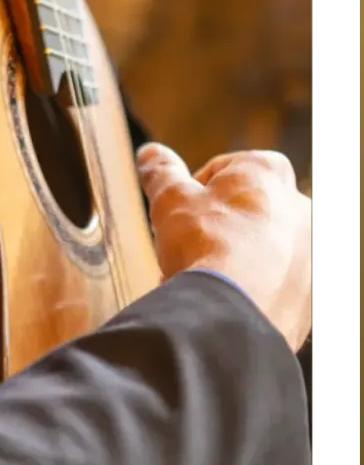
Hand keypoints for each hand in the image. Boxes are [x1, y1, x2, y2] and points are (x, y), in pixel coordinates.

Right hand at [137, 143, 311, 351]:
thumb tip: (151, 154)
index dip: (192, 193)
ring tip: (202, 277)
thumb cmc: (204, 243)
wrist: (232, 311)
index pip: (222, 171)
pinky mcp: (312, 291)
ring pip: (261, 248)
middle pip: (245, 211)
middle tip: (188, 248)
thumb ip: (161, 173)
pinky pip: (274, 283)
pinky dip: (252, 287)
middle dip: (216, 227)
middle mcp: (302, 206)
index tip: (177, 215)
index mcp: (269, 172)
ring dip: (233, 257)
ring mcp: (312, 250)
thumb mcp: (169, 199)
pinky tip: (224, 298)